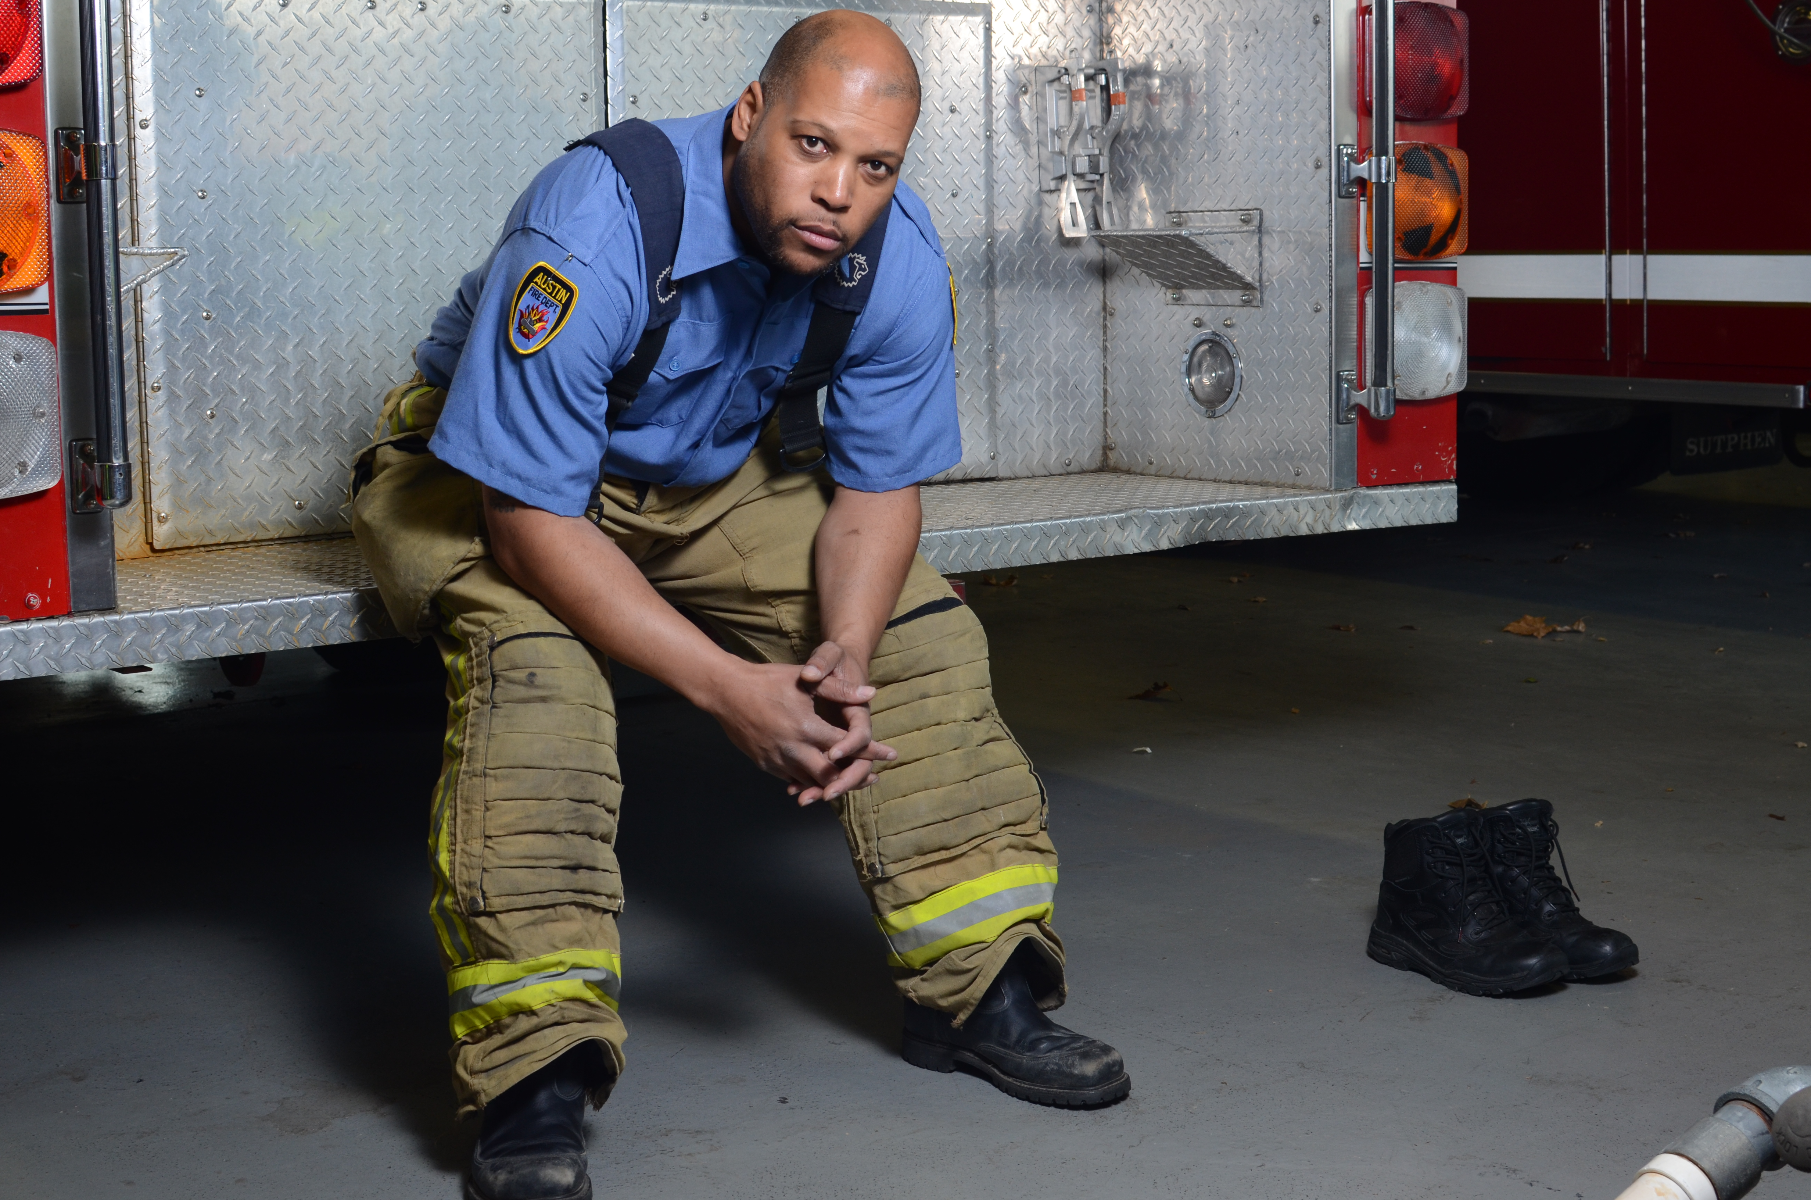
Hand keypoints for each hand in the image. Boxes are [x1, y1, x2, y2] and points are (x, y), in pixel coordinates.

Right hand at [702, 656, 894, 805]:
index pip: (846, 746)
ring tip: (852, 780)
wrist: (726, 691)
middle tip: (873, 777)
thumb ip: (839, 689)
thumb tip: (870, 694)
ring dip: (833, 783)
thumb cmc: (767, 680)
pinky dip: (809, 782)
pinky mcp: (765, 764)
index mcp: (806, 726)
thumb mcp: (806, 680)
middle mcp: (792, 748)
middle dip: (854, 777)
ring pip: (811, 781)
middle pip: (830, 775)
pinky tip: (821, 780)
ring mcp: (777, 759)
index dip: (870, 751)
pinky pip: (791, 779)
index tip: (889, 755)